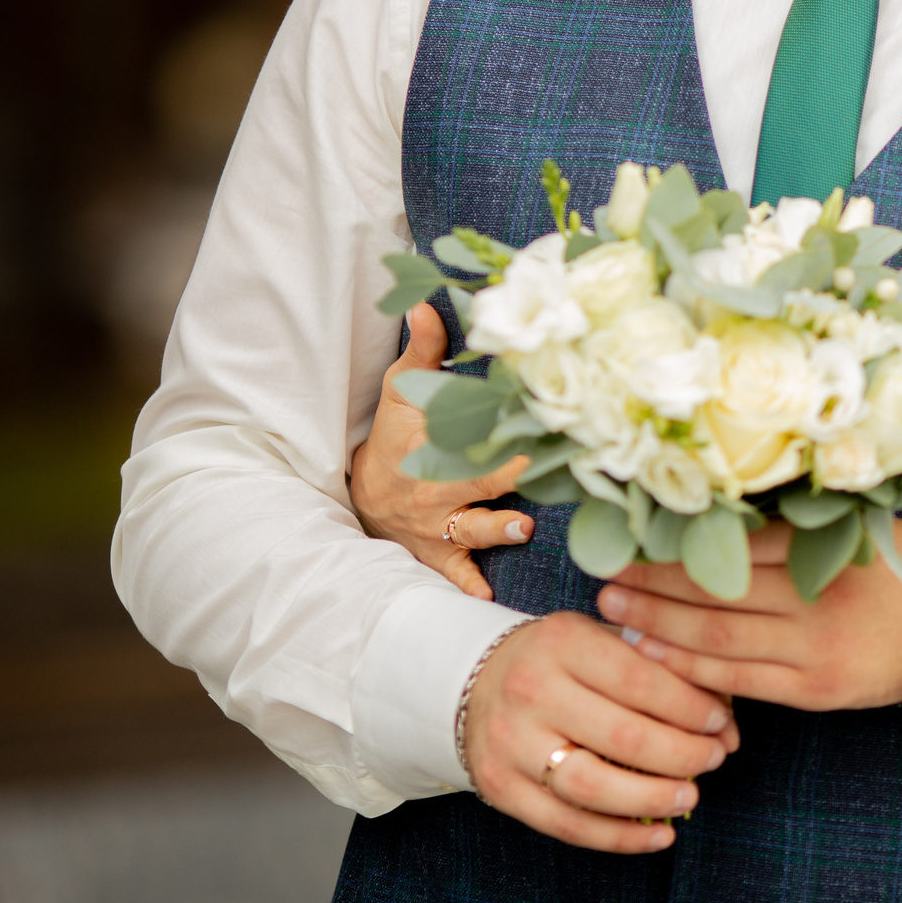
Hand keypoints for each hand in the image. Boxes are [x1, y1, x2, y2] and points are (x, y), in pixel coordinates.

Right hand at [350, 304, 532, 600]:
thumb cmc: (390, 438)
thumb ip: (419, 350)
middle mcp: (438, 492)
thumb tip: (424, 303)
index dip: (508, 434)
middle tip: (535, 471)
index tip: (541, 425)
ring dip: (493, 530)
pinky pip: (451, 574)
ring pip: (467, 531)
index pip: (477, 440)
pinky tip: (488, 599)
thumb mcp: (399, 392)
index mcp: (435, 450)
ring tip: (519, 527)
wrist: (361, 492)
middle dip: (507, 479)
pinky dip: (466, 587)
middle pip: (477, 485)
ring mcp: (437, 527)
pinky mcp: (436, 553)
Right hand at [465, 611, 742, 852]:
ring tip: (691, 796)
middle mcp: (530, 689)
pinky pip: (566, 825)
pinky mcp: (500, 788)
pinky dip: (620, 839)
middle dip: (682, 755)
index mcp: (562, 641)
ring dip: (654, 800)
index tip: (722, 721)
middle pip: (623, 737)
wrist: (479, 681)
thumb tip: (729, 726)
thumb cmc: (565, 661)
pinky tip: (660, 836)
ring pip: (593, 788)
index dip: (691, 708)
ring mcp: (510, 743)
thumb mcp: (606, 642)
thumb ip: (667, 673)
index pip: (641, 680)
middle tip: (714, 758)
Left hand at [596, 521, 901, 710]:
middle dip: (654, 583)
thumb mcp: (863, 532)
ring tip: (614, 613)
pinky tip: (654, 656)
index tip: (634, 533)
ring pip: (721, 638)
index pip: (741, 543)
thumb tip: (713, 511)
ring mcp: (817, 650)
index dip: (682, 540)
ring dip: (660, 626)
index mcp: (832, 549)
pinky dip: (693, 668)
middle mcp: (822, 599)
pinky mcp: (816, 691)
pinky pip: (741, 681)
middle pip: (721, 589)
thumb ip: (799, 527)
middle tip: (605, 574)